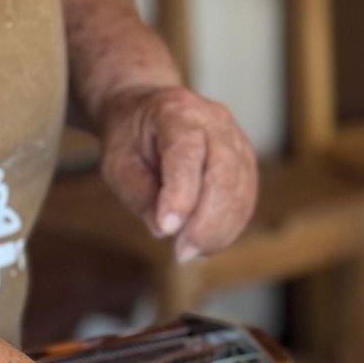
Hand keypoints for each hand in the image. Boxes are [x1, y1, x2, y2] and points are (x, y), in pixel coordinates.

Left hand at [98, 84, 257, 259]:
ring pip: (241, 189)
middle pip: (224, 172)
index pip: (186, 154)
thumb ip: (138, 194)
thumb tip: (164, 229)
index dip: (180, 195)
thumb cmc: (130, 137)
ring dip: (220, 229)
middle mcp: (214, 120)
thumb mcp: (117, 163)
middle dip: (206, 220)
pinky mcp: (245, 161)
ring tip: (191, 251)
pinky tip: (207, 243)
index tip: (167, 230)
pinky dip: (230, 227)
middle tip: (182, 252)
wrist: (147, 109)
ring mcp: (235, 139)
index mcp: (176, 111)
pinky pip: (246, 198)